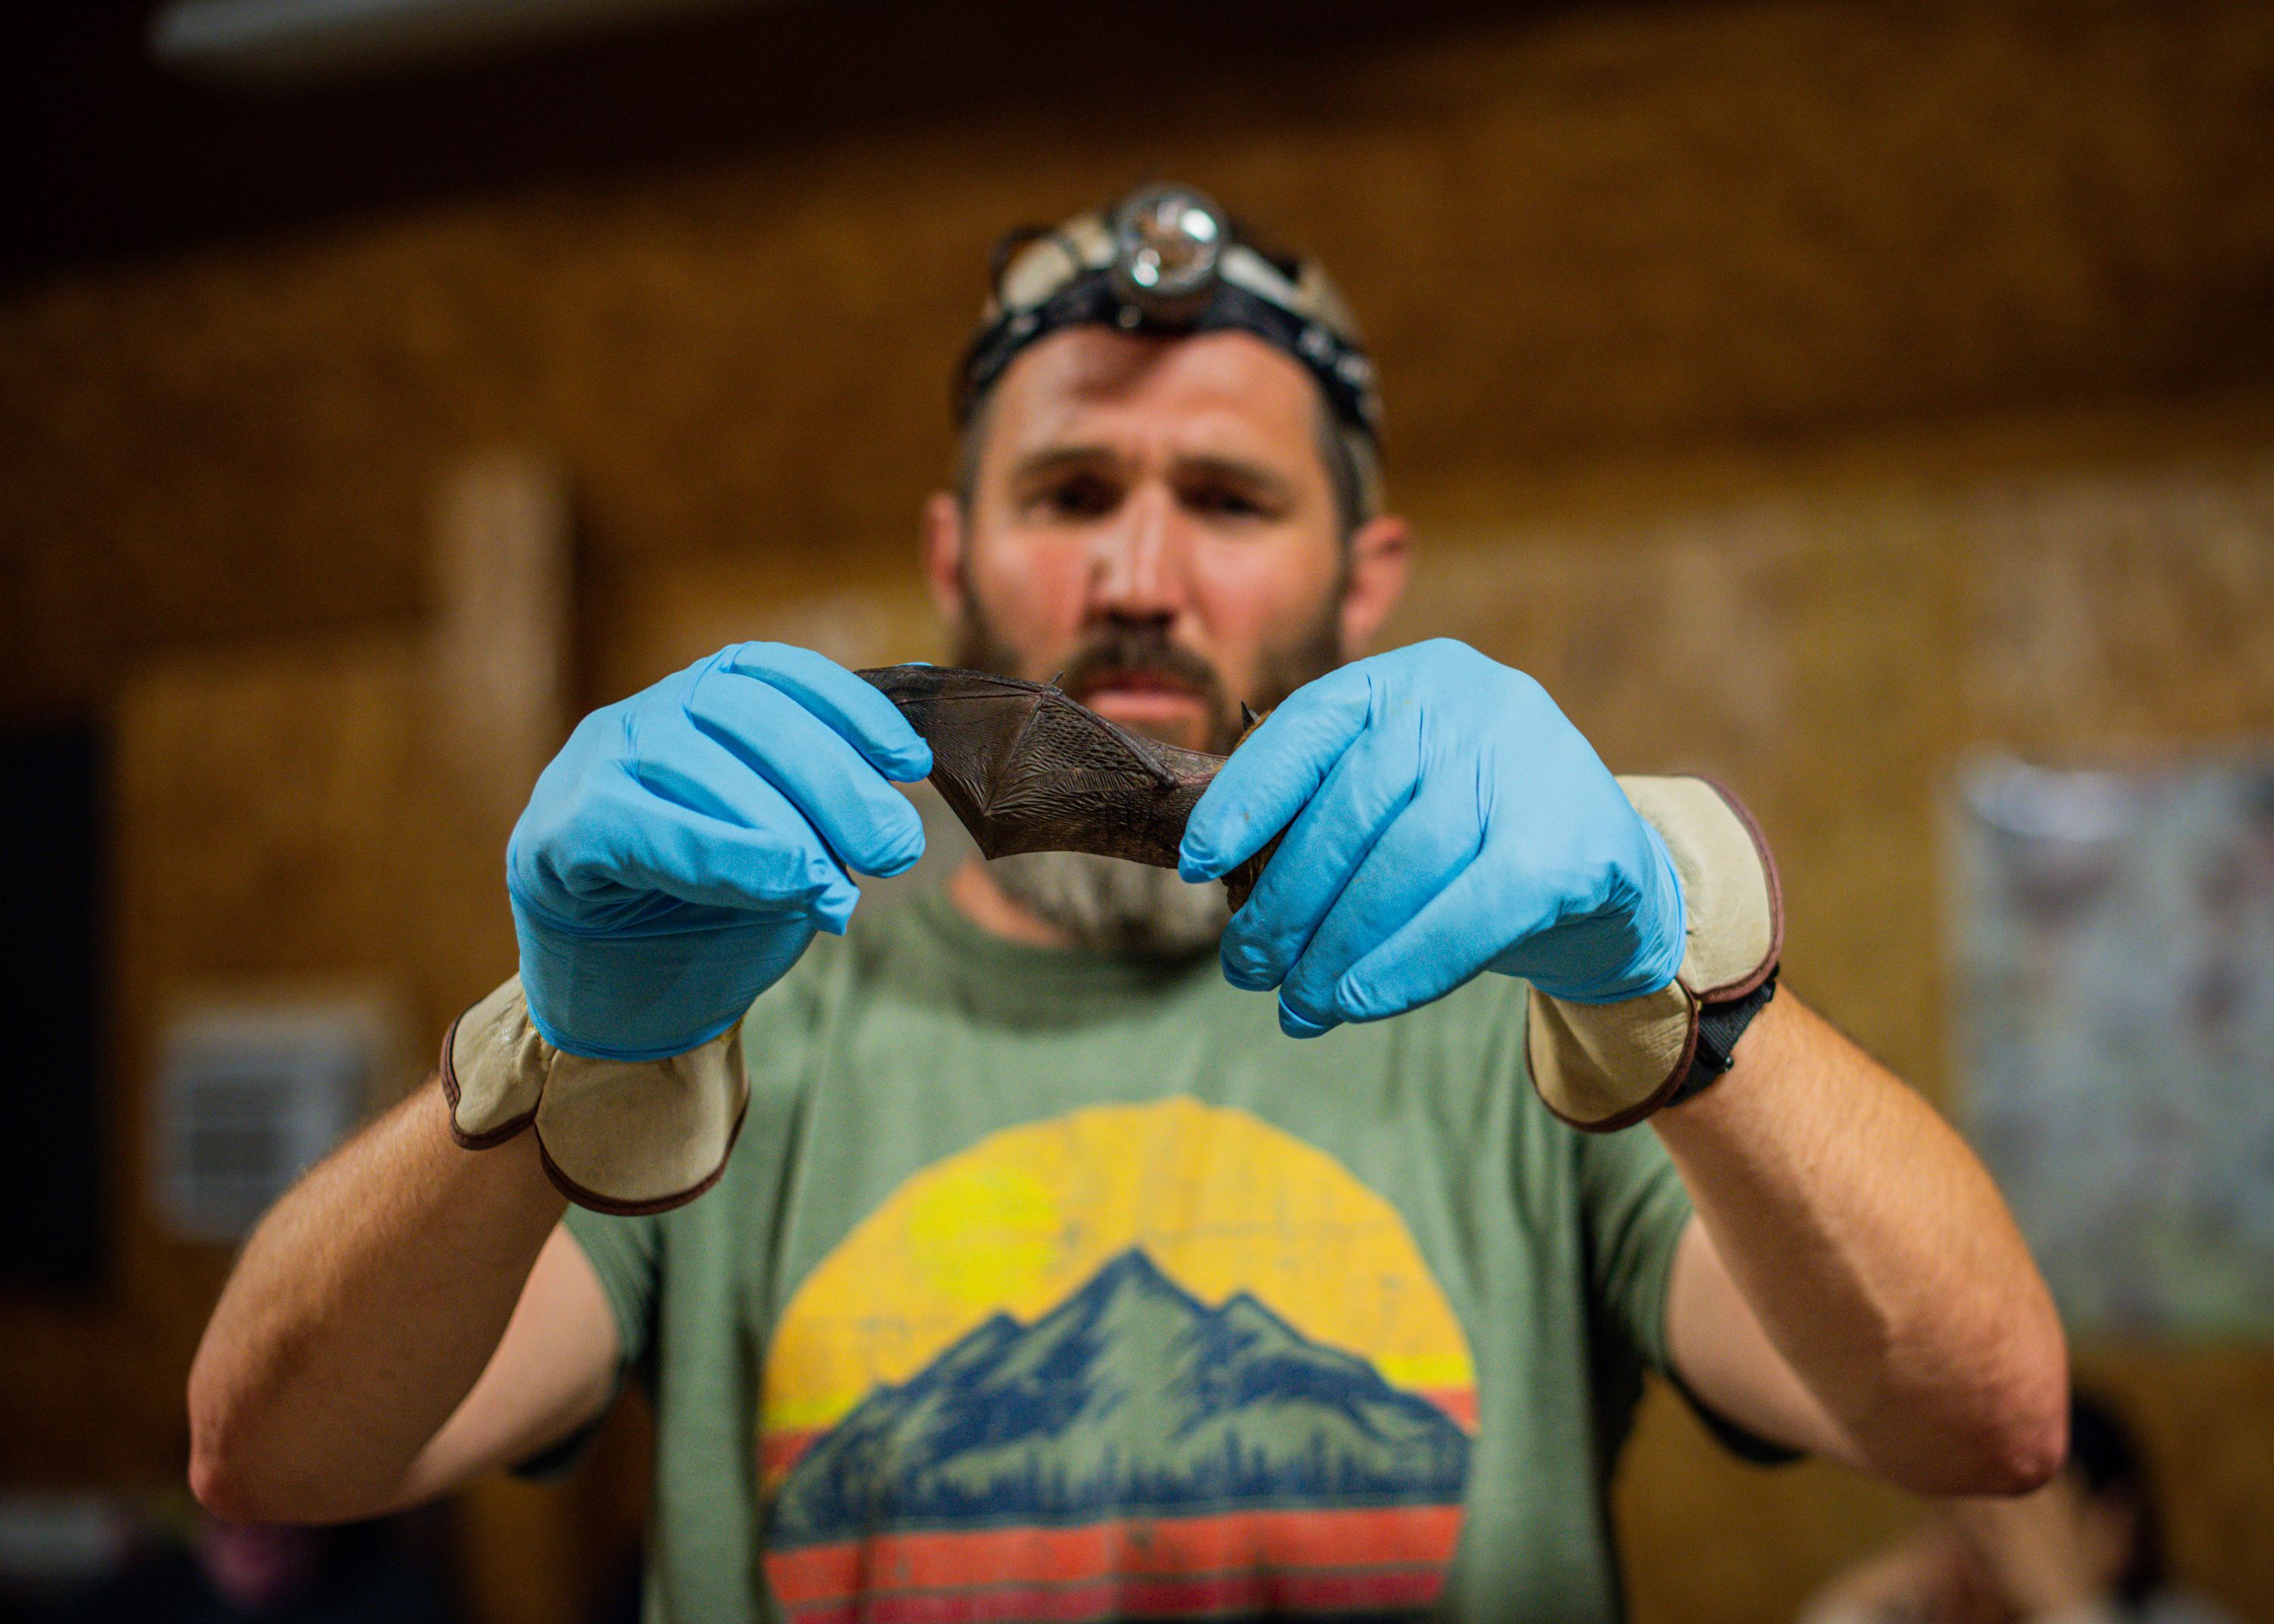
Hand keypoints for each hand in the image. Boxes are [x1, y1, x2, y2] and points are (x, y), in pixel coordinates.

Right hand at [507, 643, 930, 1059]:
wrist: (619, 996)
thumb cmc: (709, 912)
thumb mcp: (789, 856)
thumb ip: (830, 824)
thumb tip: (897, 819)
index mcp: (703, 703)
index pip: (776, 672)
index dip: (851, 708)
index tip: (913, 763)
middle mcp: (644, 716)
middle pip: (744, 715)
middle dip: (834, 779)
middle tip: (894, 847)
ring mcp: (591, 766)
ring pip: (689, 760)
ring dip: (780, 824)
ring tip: (836, 886)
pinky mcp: (554, 832)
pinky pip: (635, 824)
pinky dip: (717, 854)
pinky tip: (779, 885)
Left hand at [1178, 639, 1683, 1036]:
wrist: (1611, 881)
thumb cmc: (1470, 844)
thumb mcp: (1397, 802)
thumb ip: (1324, 813)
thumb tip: (1218, 876)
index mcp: (1415, 677)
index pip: (1310, 725)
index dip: (1246, 798)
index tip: (1196, 867)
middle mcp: (1475, 699)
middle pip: (1352, 808)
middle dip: (1286, 901)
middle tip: (1246, 969)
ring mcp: (1533, 762)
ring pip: (1405, 864)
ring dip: (1336, 947)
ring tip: (1297, 1003)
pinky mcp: (1577, 842)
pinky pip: (1471, 912)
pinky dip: (1405, 964)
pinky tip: (1357, 1000)